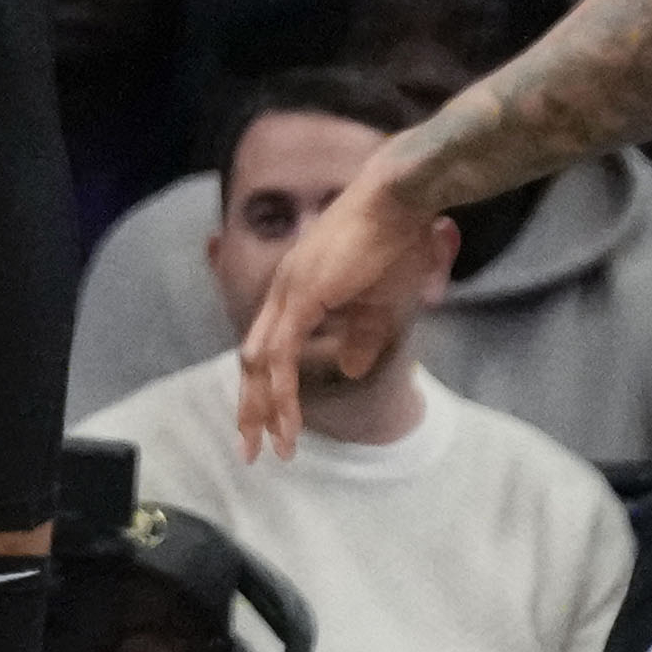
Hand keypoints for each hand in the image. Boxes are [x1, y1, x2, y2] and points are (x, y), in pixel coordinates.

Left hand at [235, 166, 446, 447]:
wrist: (401, 201)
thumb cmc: (397, 243)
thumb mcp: (381, 304)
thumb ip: (362, 336)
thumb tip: (348, 366)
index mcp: (298, 289)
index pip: (269, 346)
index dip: (265, 385)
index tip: (268, 424)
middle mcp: (284, 290)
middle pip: (253, 358)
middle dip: (250, 407)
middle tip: (250, 449)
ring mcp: (289, 291)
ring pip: (261, 362)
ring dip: (263, 408)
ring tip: (270, 447)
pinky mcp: (302, 295)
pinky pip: (282, 355)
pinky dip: (280, 392)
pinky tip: (287, 422)